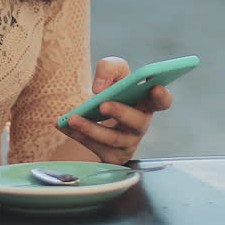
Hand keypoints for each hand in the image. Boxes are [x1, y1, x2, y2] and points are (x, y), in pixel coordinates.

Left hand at [58, 56, 174, 164]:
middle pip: (136, 122)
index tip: (155, 88)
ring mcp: (127, 143)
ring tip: (73, 118)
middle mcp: (140, 124)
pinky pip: (92, 146)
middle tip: (103, 104)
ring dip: (91, 128)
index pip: (162, 102)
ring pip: (112, 139)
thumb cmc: (113, 90)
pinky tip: (61, 124)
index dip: (162, 96)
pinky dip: (75, 134)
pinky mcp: (110, 155)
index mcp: (147, 103)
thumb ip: (110, 69)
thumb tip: (100, 89)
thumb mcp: (113, 72)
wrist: (97, 114)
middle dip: (120, 112)